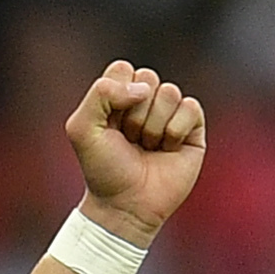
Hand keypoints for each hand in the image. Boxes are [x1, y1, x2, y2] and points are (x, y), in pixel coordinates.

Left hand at [66, 61, 205, 246]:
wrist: (124, 204)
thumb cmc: (102, 169)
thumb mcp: (81, 128)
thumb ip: (100, 93)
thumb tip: (143, 88)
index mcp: (118, 97)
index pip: (123, 69)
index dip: (115, 95)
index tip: (108, 124)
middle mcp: (145, 101)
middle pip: (147, 78)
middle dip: (133, 112)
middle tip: (127, 139)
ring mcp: (170, 113)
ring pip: (169, 92)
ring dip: (152, 126)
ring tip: (146, 147)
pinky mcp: (193, 127)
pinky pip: (190, 107)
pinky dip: (173, 131)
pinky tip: (166, 150)